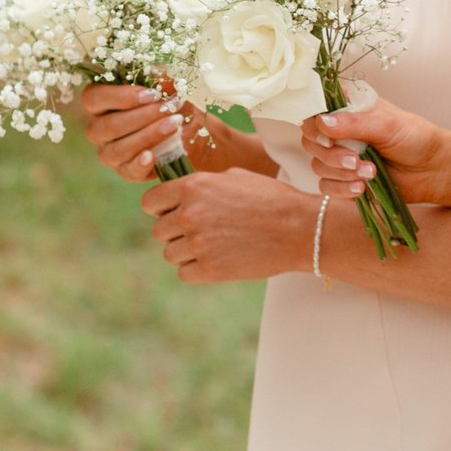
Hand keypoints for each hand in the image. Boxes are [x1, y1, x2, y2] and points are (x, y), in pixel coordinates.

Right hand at [81, 83, 179, 181]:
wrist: (186, 127)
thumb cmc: (168, 99)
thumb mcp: (164, 84)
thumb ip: (158, 77)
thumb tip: (158, 72)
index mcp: (99, 103)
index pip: (93, 98)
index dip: (122, 97)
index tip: (152, 94)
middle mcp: (97, 129)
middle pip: (109, 126)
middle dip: (143, 116)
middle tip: (169, 108)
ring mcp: (108, 152)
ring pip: (118, 149)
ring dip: (149, 136)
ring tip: (174, 125)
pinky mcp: (125, 170)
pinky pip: (128, 171)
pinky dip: (141, 164)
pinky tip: (154, 155)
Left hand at [139, 170, 311, 283]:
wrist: (300, 228)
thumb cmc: (271, 199)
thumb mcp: (234, 177)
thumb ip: (201, 185)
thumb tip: (179, 194)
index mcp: (193, 187)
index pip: (150, 202)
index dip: (160, 208)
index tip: (171, 212)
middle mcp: (189, 214)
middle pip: (159, 230)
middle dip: (175, 231)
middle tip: (201, 230)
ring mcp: (198, 244)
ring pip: (170, 253)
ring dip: (186, 251)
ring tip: (213, 245)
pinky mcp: (209, 269)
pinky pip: (184, 273)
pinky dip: (196, 269)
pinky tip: (217, 259)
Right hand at [301, 95, 436, 199]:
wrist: (432, 170)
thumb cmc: (414, 138)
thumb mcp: (387, 125)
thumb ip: (354, 123)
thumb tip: (321, 122)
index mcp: (348, 107)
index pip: (315, 107)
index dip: (313, 122)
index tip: (326, 136)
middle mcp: (340, 129)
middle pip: (310, 139)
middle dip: (330, 153)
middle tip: (354, 160)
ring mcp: (340, 155)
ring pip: (317, 164)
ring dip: (341, 172)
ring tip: (371, 173)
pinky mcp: (344, 179)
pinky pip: (326, 186)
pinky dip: (341, 189)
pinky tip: (362, 188)